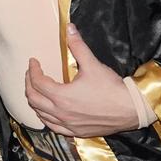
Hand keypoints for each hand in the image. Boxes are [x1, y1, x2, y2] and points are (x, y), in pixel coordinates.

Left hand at [23, 26, 143, 136]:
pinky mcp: (76, 132)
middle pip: (33, 99)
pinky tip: (48, 112)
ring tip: (37, 91)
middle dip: (29, 85)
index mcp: (61, 96)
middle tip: (31, 74)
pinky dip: (46, 118)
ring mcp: (68, 125)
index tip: (33, 61)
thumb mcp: (93, 64)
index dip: (32, 70)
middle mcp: (61, 113)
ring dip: (35, 102)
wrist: (131, 109)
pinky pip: (53, 127)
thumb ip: (78, 46)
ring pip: (41, 115)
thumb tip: (69, 28)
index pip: (37, 82)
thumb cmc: (111, 87)